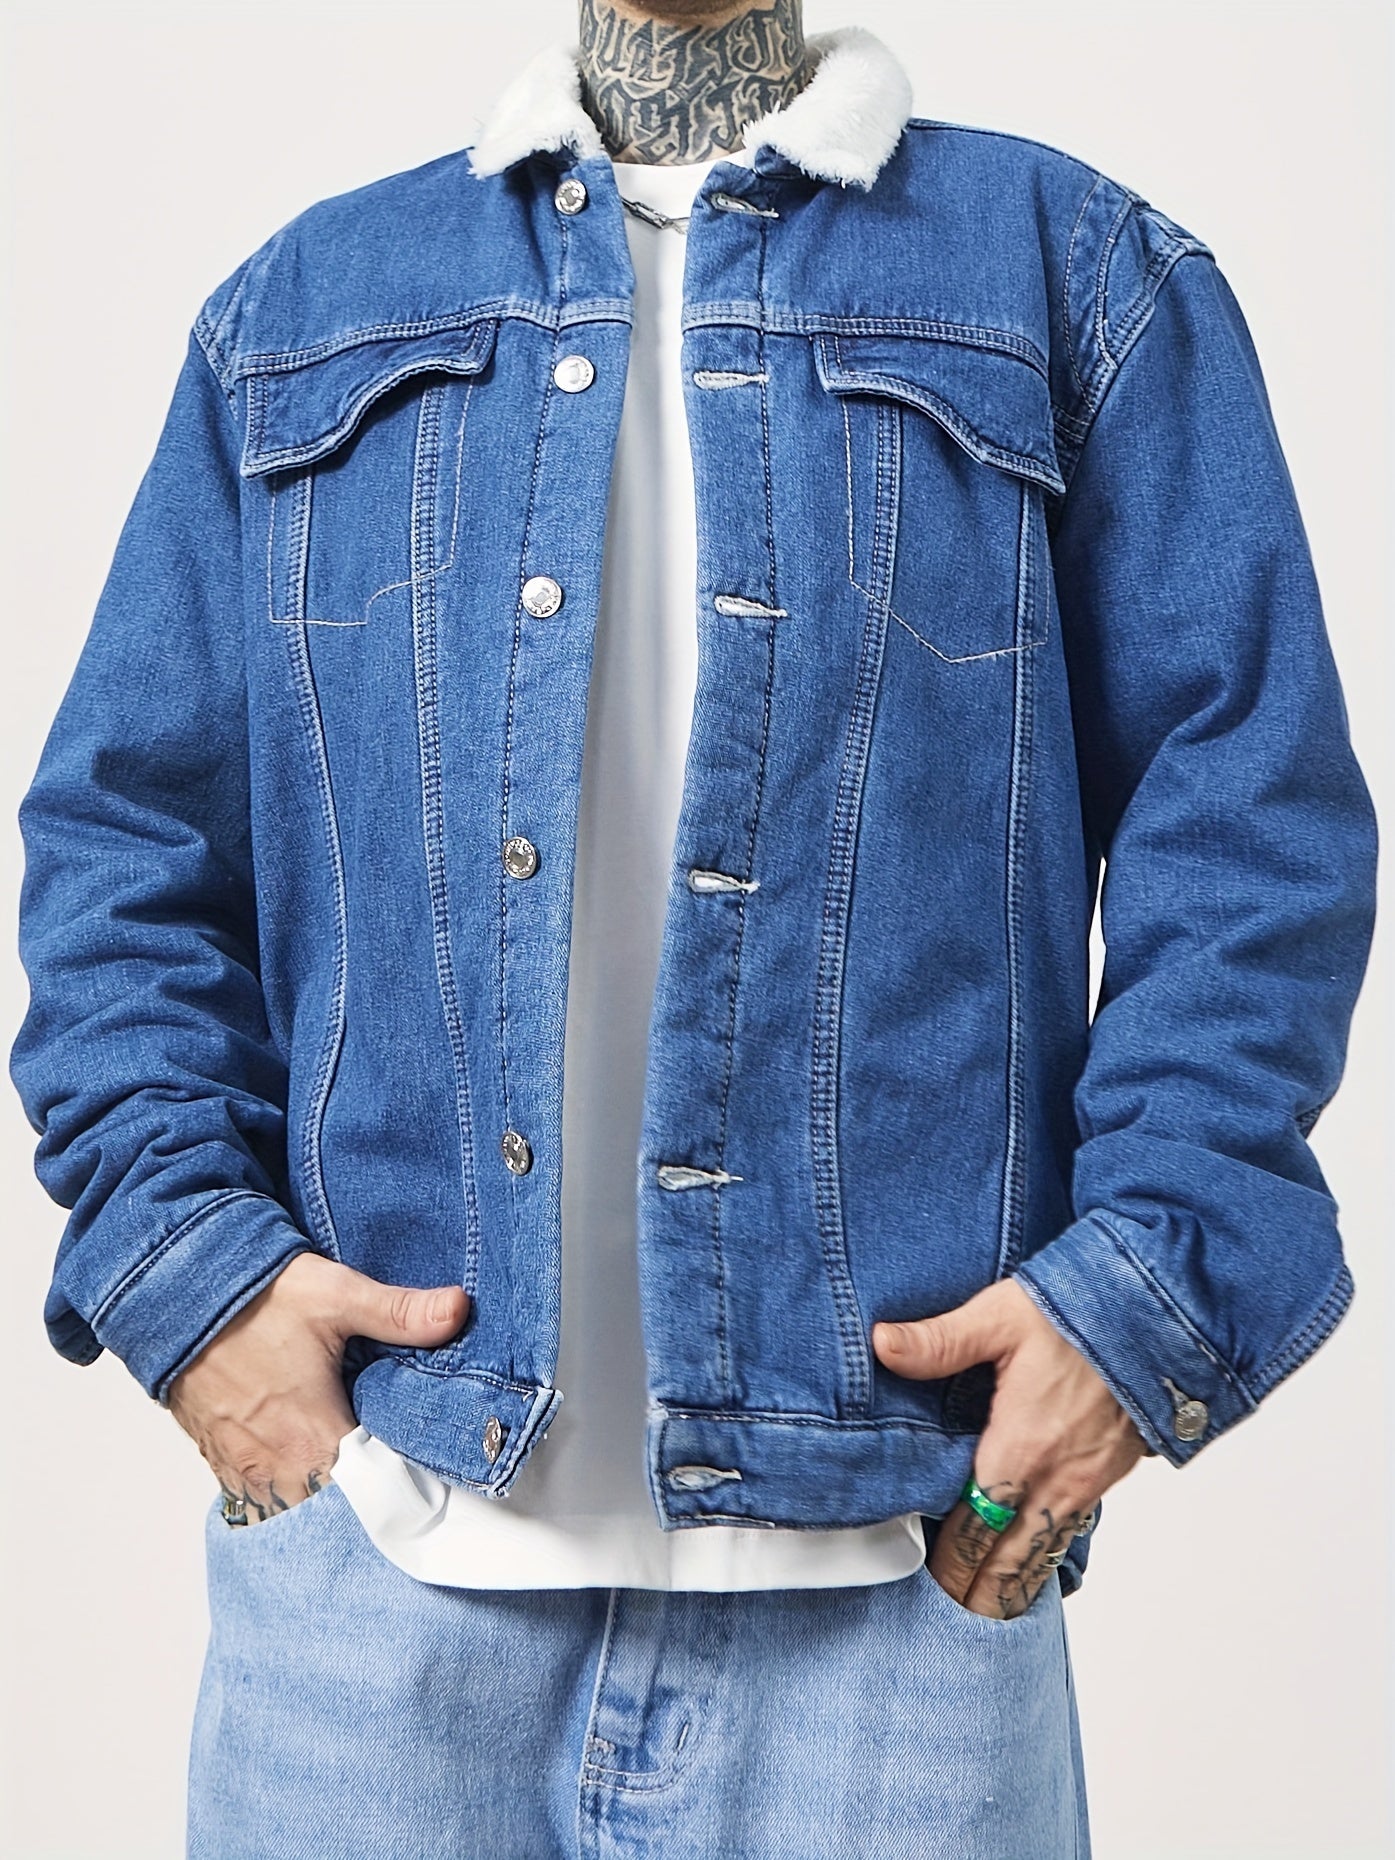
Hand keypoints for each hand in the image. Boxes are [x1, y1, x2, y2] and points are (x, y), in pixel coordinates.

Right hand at [167, 1253, 469, 1524]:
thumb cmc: (253, 1298)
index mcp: (313, 1438)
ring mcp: (243, 1470)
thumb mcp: (335, 1295)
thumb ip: (400, 1312)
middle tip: (396, 1479)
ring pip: (296, 1509)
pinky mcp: (221, 1462)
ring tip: (357, 1481)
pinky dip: (287, 1493)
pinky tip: (310, 1471)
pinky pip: (261, 1499)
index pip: (371, 1495)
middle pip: (335, 1511)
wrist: (178, 1296)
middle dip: (365, 1502)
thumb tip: (458, 1309)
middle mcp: (276, 1468)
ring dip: (325, 1501)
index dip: (402, 1489)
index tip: (429, 1480)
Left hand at [872, 1278, 1149, 1618]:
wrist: (1162, 1317)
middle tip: (949, 1625)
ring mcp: (1085, 1480)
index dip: (949, 1563)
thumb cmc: (1084, 1313)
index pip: (972, 1529)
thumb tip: (882, 1345)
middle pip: (1008, 1558)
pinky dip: (1048, 1556)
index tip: (927, 1586)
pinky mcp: (1108, 1472)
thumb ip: (940, 1341)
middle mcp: (1053, 1478)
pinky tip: (1036, 1562)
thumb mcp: (1001, 1316)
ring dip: (1014, 1585)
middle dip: (977, 1592)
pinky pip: (1070, 1529)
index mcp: (1018, 1449)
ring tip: (988, 1615)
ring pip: (1042, 1552)